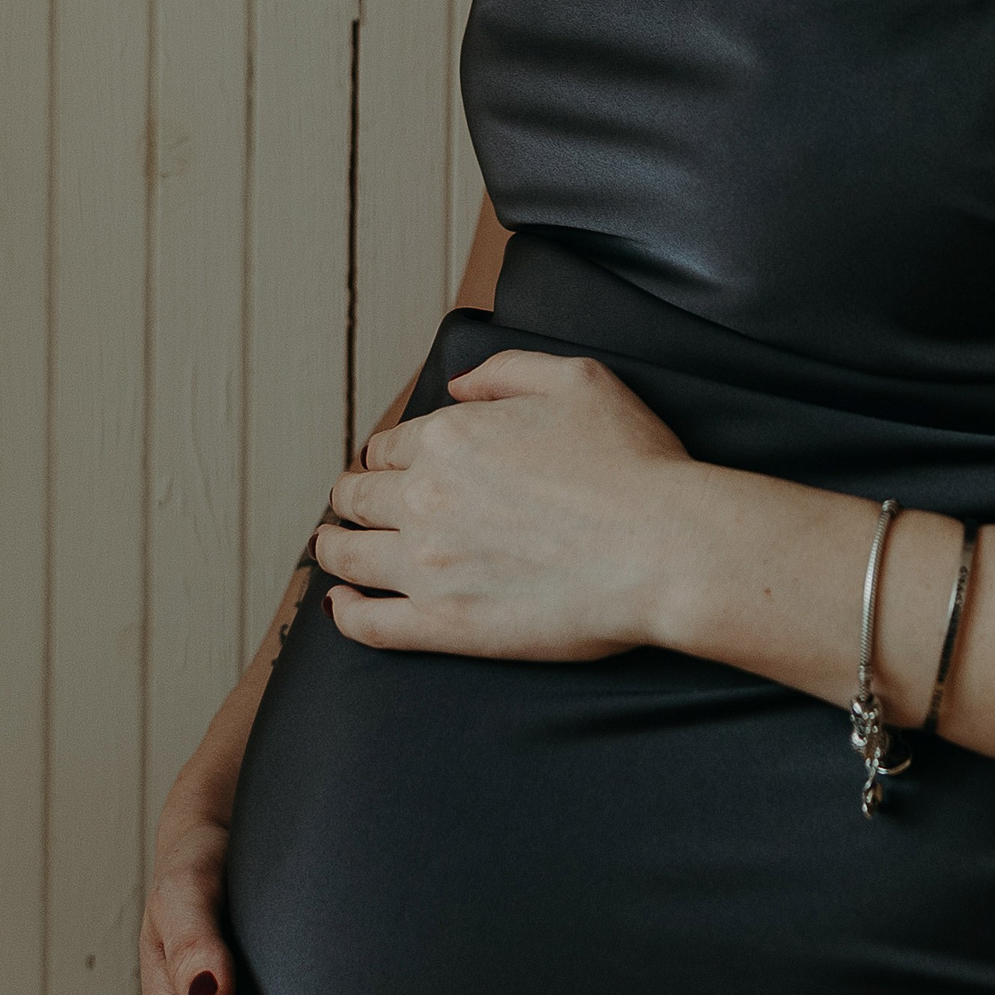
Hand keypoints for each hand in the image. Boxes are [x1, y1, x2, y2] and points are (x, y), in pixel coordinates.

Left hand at [315, 351, 695, 658]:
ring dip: (333, 547)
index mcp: (451, 435)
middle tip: (354, 507)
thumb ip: (506, 370)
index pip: (388, 446)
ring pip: (347, 554)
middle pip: (357, 496)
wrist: (663, 547)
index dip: (387, 456)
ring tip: (331, 550)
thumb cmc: (633, 462)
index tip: (391, 469)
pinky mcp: (443, 623)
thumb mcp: (578, 379)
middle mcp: (425, 496)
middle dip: (353, 497)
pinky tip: (340, 606)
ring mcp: (427, 563)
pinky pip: (367, 623)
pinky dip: (344, 613)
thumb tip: (454, 385)